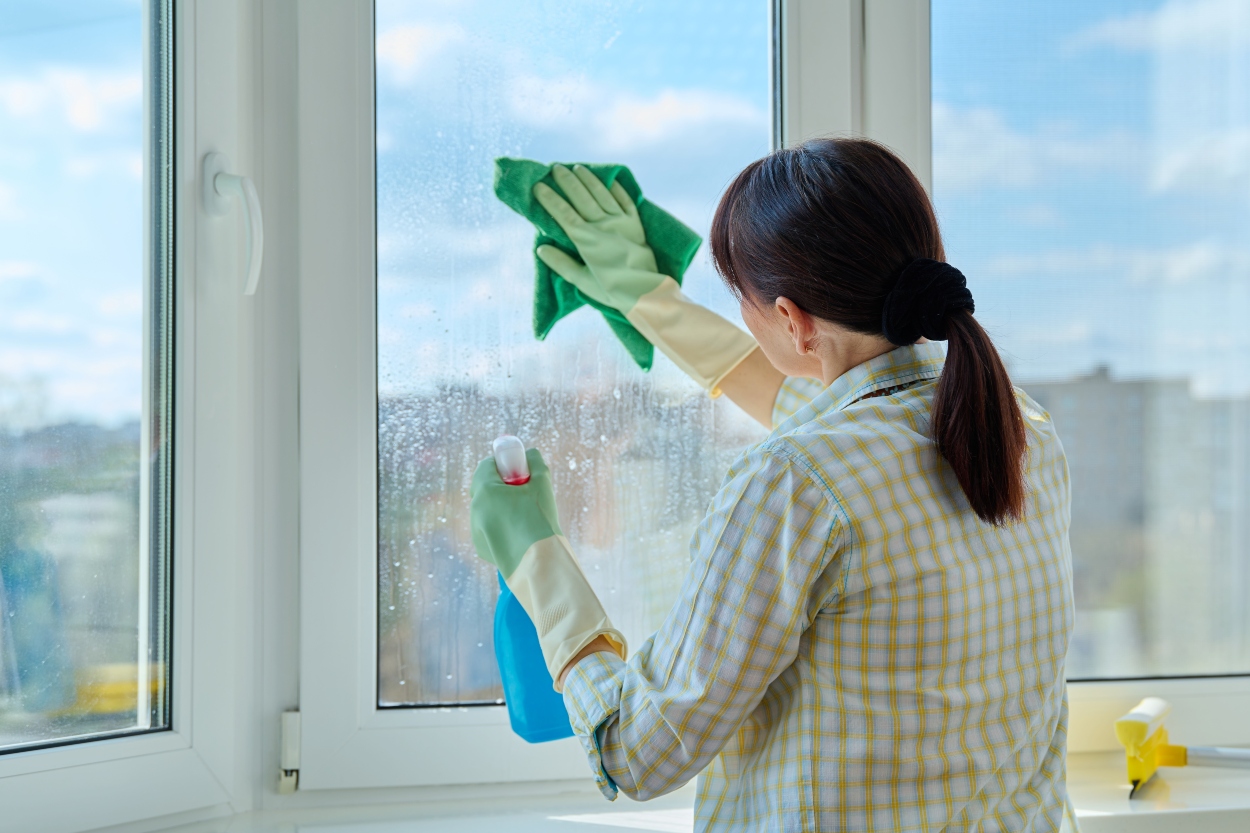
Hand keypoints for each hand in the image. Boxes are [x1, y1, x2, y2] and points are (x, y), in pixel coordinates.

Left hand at [470, 446, 627, 682]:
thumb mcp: (542, 483)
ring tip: (524, 514)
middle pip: (484, 488)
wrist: (540, 561)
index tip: (517, 468)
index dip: (502, 464)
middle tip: (522, 489)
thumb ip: (535, 463)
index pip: (486, 466)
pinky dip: (500, 526)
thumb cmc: (541, 518)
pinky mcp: (482, 547)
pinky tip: (519, 532)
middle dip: (501, 486)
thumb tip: (530, 455)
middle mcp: (475, 510)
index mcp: (485, 491)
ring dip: (499, 507)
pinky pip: (488, 528)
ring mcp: (476, 530)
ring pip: (486, 510)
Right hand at [533, 164, 666, 312]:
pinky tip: (609, 180)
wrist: (646, 291)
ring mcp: (620, 221)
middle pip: (581, 197)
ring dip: (588, 179)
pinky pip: (625, 200)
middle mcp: (602, 225)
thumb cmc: (611, 290)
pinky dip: (615, 188)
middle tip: (556, 168)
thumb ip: (561, 263)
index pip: (563, 213)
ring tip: (578, 168)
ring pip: (601, 194)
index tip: (538, 186)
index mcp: (586, 239)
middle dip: (567, 181)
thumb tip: (542, 248)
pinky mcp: (635, 223)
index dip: (550, 198)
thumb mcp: (582, 281)